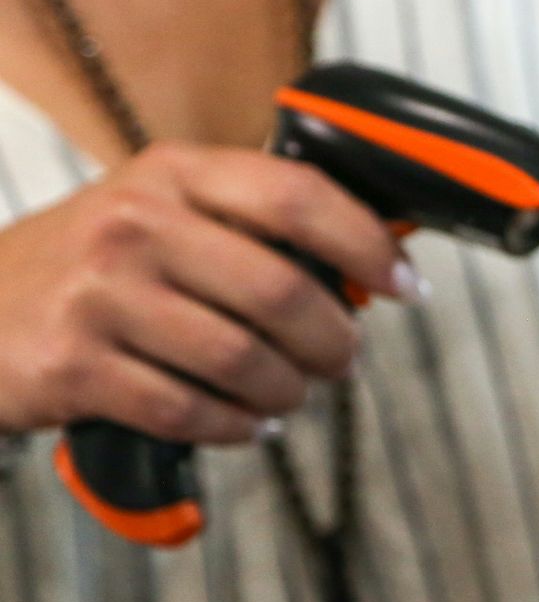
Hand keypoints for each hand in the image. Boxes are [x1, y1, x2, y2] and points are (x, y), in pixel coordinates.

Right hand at [0, 142, 414, 440]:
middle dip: (333, 339)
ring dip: (287, 390)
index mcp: (172, 174)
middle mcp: (134, 224)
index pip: (298, 196)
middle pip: (281, 290)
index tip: (405, 284)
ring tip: (289, 396)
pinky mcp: (71, 366)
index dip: (366, 244)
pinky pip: (188, 410)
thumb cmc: (85, 267)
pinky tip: (245, 425)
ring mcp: (98, 295)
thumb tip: (368, 261)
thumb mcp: (158, 213)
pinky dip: (234, 427)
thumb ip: (249, 225)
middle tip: (342, 360)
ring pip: (242, 359)